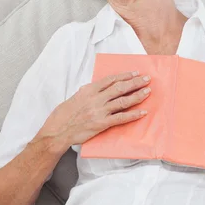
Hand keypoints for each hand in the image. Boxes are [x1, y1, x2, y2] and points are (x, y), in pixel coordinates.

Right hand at [33, 71, 151, 150]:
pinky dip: (133, 115)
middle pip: (120, 88)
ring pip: (122, 101)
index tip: (135, 73)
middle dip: (135, 82)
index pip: (110, 80)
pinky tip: (142, 112)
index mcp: (89, 90)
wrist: (57, 131)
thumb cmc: (64, 115)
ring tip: (147, 91)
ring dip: (137, 95)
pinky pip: (121, 118)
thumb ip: (89, 92)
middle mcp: (96, 98)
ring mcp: (99, 111)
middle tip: (147, 79)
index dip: (124, 75)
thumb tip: (99, 88)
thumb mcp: (76, 97)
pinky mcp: (102, 123)